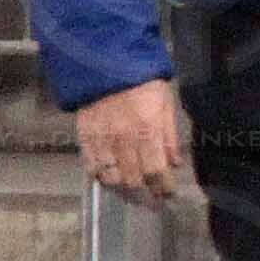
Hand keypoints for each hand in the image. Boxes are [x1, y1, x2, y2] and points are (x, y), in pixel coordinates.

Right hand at [75, 78, 189, 204]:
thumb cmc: (143, 81)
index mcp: (147, 129)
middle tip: (152, 200)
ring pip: (111, 177)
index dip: (162, 188)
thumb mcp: (166, 103)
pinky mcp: (84, 135)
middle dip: (145, 194)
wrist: (106, 60)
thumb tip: (175, 164)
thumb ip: (170, 136)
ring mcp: (101, 139)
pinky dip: (101, 176)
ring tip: (133, 192)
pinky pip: (91, 165)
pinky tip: (110, 178)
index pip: (156, 171)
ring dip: (123, 189)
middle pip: (132, 179)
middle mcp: (123, 138)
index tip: (168, 194)